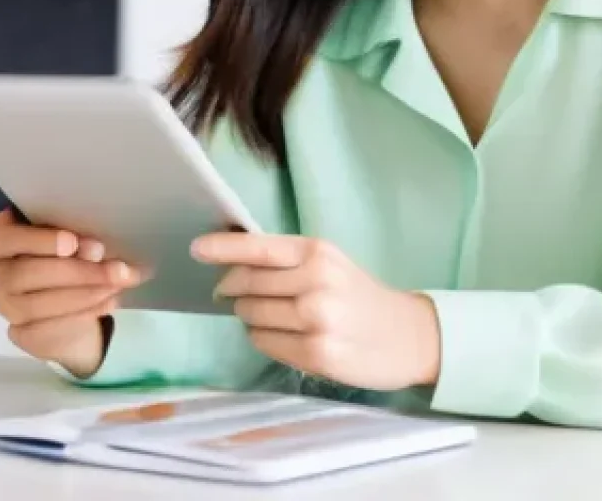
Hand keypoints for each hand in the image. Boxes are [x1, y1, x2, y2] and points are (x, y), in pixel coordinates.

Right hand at [0, 209, 150, 377]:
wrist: (70, 300)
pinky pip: (48, 328)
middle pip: (25, 273)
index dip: (38, 240)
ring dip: (83, 295)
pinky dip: (84, 314)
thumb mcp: (75, 239)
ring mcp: (6, 306)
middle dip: (75, 271)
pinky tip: (109, 302)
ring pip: (36, 304)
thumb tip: (93, 251)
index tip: (72, 243)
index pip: (6, 237)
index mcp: (4, 239)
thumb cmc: (70, 253)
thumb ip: (77, 240)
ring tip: (117, 285)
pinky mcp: (21, 332)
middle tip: (115, 269)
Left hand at [192, 233, 440, 391]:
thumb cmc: (358, 295)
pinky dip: (263, 338)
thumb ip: (285, 261)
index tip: (196, 249)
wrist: (406, 335)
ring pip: (251, 315)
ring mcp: (317, 319)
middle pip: (246, 284)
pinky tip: (283, 335)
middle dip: (232, 290)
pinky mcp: (316, 354)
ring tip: (270, 316)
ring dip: (248, 316)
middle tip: (231, 293)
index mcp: (317, 252)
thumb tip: (228, 265)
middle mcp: (316, 281)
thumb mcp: (328, 263)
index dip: (223, 248)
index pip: (259, 247)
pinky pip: (264, 343)